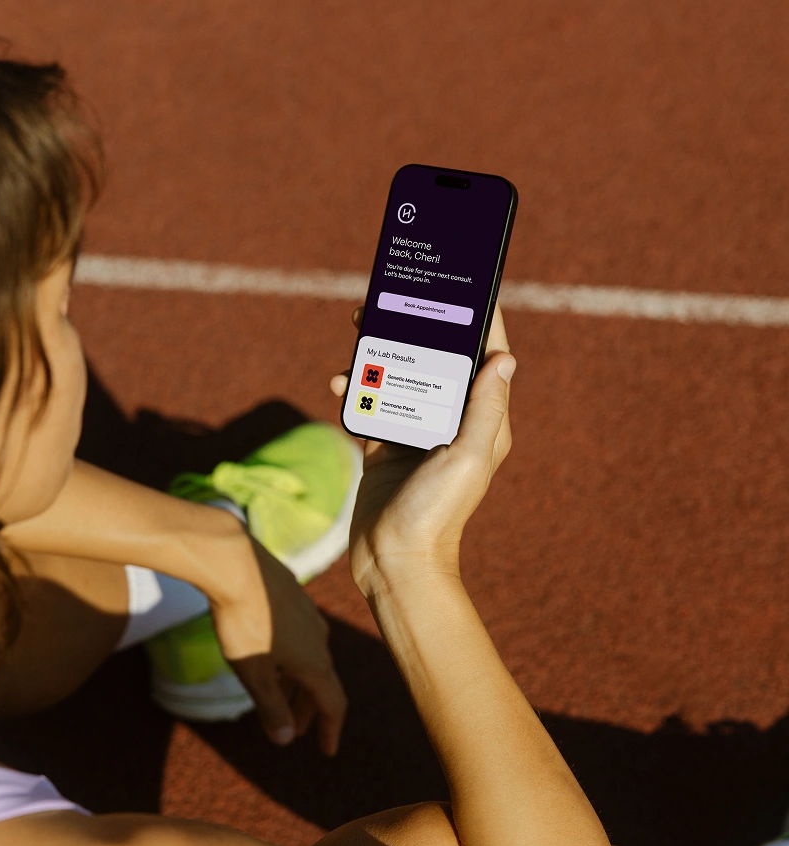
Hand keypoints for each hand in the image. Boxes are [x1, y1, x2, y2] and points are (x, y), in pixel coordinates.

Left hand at [209, 536, 346, 755]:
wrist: (235, 564)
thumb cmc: (242, 621)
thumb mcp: (253, 673)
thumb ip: (271, 707)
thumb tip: (286, 739)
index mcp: (314, 662)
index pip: (334, 703)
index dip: (331, 730)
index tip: (326, 751)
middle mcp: (319, 638)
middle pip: (322, 681)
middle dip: (309, 709)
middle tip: (293, 728)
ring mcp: (308, 614)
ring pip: (311, 656)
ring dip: (299, 681)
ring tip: (278, 692)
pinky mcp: (293, 595)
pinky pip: (300, 634)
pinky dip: (291, 655)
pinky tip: (270, 651)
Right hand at [330, 306, 513, 597]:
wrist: (394, 558)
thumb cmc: (439, 512)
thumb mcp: (469, 457)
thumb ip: (485, 407)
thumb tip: (505, 357)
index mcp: (481, 421)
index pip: (487, 359)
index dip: (481, 321)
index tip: (469, 287)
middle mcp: (450, 422)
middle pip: (436, 360)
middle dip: (418, 327)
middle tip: (396, 298)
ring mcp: (415, 432)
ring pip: (400, 376)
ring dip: (381, 351)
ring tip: (360, 326)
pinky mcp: (383, 445)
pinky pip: (370, 403)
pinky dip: (355, 388)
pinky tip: (340, 383)